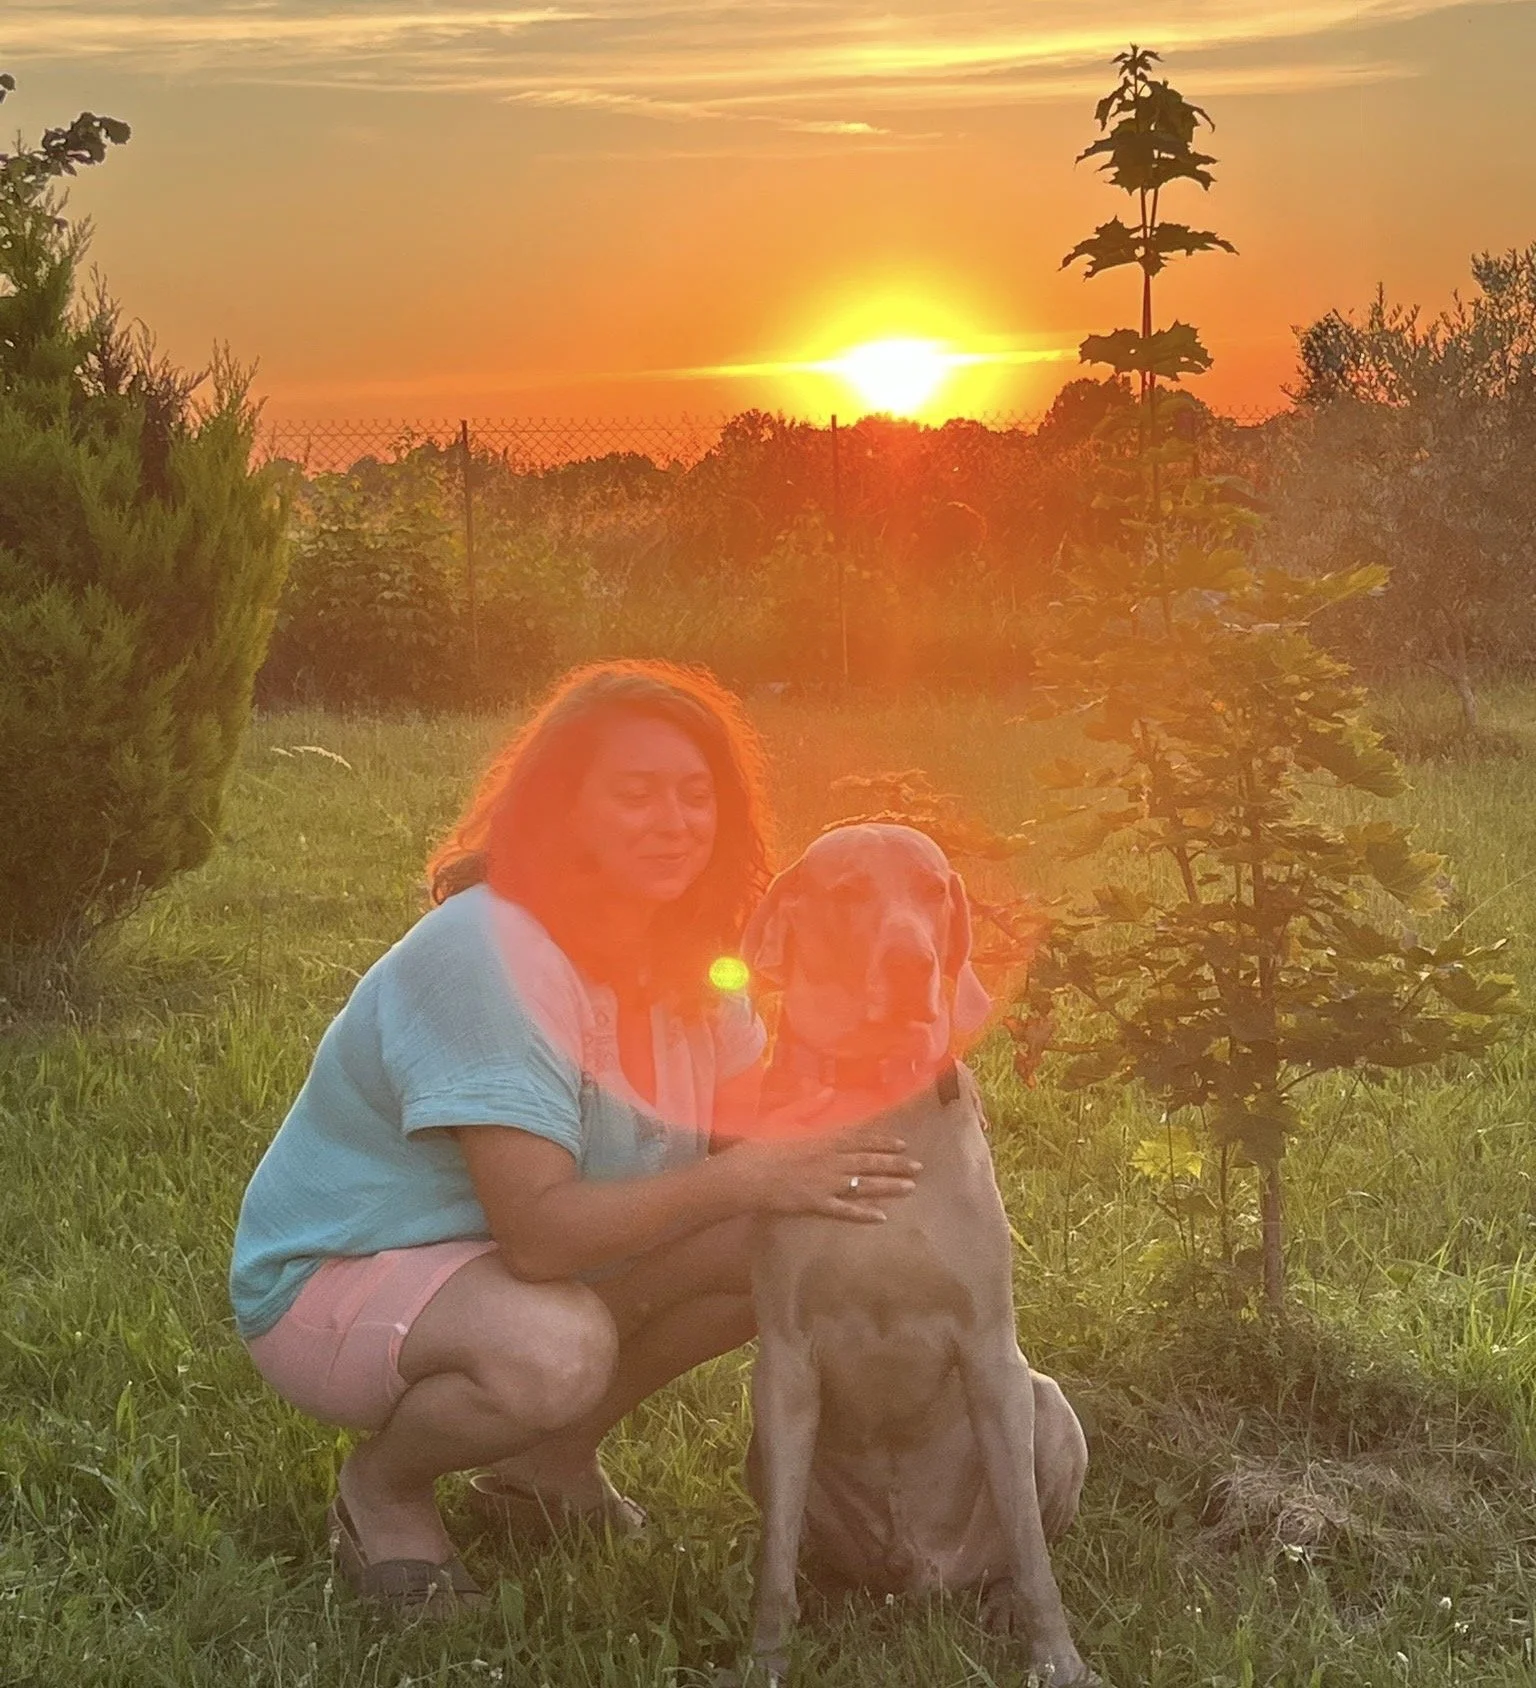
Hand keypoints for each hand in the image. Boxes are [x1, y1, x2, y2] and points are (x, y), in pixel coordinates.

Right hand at [723, 1108, 922, 1222]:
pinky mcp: (815, 1204)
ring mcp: (824, 1183)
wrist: (742, 1175)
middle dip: (895, 1164)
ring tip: (911, 1189)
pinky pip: (844, 1211)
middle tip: (919, 1167)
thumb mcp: (783, 1118)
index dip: (883, 1142)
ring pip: (863, 1185)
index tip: (903, 1144)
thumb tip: (828, 1093)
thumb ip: (809, 1107)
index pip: (860, 1140)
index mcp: (823, 1139)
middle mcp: (830, 1160)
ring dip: (888, 1187)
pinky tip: (882, 1217)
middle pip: (869, 1162)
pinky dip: (863, 1214)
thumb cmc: (759, 1146)